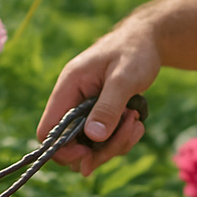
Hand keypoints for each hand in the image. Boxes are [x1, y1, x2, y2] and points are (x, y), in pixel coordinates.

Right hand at [39, 23, 156, 175]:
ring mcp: (86, 111)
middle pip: (71, 146)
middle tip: (127, 133)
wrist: (147, 41)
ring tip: (136, 121)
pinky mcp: (101, 116)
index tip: (87, 154)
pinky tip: (137, 122)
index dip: (62, 149)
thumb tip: (94, 137)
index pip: (48, 130)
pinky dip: (122, 138)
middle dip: (99, 149)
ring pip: (91, 146)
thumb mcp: (123, 78)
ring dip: (116, 143)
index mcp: (68, 88)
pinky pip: (106, 141)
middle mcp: (73, 102)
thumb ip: (108, 106)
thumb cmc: (134, 51)